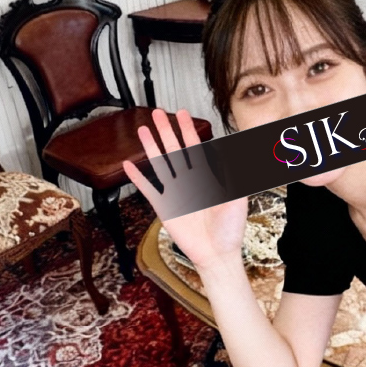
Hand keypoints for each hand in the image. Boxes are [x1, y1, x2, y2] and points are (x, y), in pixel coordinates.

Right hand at [122, 108, 248, 269]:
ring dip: (151, 147)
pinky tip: (129, 166)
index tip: (181, 114)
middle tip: (158, 113)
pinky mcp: (165, 208)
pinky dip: (138, 179)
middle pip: (174, 150)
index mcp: (206, 177)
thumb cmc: (231, 228)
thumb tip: (235, 153)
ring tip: (142, 130)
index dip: (187, 129)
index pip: (194, 147)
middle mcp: (189, 181)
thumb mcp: (237, 198)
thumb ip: (235, 176)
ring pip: (160, 164)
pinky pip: (149, 190)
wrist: (217, 254)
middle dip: (166, 131)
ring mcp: (175, 193)